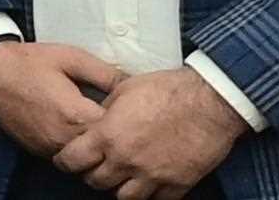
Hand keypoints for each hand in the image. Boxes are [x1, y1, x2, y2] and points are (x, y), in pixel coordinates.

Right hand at [0, 39, 121, 161]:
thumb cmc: (29, 61)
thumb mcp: (72, 58)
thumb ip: (107, 74)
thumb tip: (136, 85)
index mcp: (75, 114)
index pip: (117, 132)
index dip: (129, 122)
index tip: (133, 110)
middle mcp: (63, 137)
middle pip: (104, 150)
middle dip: (115, 137)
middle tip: (123, 120)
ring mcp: (49, 147)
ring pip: (87, 159)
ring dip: (96, 146)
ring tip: (101, 126)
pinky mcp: (38, 150)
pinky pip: (68, 157)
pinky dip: (78, 148)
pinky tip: (80, 130)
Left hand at [52, 64, 246, 196]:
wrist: (212, 100)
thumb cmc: (168, 88)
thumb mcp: (124, 89)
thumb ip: (105, 110)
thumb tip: (94, 120)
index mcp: (107, 135)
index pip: (70, 161)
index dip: (66, 161)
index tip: (69, 159)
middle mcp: (125, 160)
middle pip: (95, 182)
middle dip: (93, 174)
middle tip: (99, 166)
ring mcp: (152, 175)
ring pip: (123, 197)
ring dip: (120, 188)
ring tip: (124, 176)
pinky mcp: (178, 183)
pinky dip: (151, 195)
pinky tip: (151, 183)